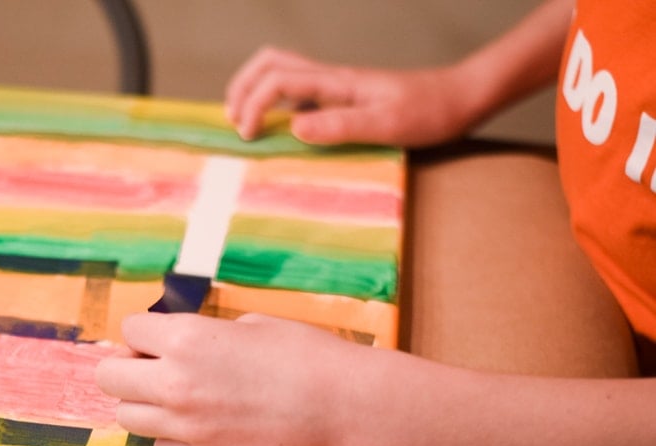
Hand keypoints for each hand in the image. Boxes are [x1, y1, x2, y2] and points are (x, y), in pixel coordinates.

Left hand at [95, 312, 373, 445]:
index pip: (129, 331)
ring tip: (178, 400)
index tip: (160, 339)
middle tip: (154, 369)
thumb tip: (178, 343)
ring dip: (145, 404)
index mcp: (186, 339)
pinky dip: (171, 438)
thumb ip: (202, 335)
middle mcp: (175, 384)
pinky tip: (200, 426)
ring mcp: (186, 427)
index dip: (145, 334)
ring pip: (128, 417)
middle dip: (128, 369)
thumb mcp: (248, 325)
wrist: (340, 404)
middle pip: (110, 378)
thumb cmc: (303, 353)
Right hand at [225, 47, 473, 146]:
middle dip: (242, 85)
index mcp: (336, 83)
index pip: (277, 80)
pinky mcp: (343, 97)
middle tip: (232, 119)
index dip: (252, 105)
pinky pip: (298, 90)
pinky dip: (275, 101)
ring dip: (255, 89)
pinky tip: (279, 126)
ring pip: (281, 70)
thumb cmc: (429, 113)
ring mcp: (336, 86)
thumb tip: (292, 127)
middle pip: (270, 62)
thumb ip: (340, 126)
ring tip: (244, 118)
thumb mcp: (386, 125)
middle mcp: (331, 78)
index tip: (248, 136)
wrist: (460, 98)